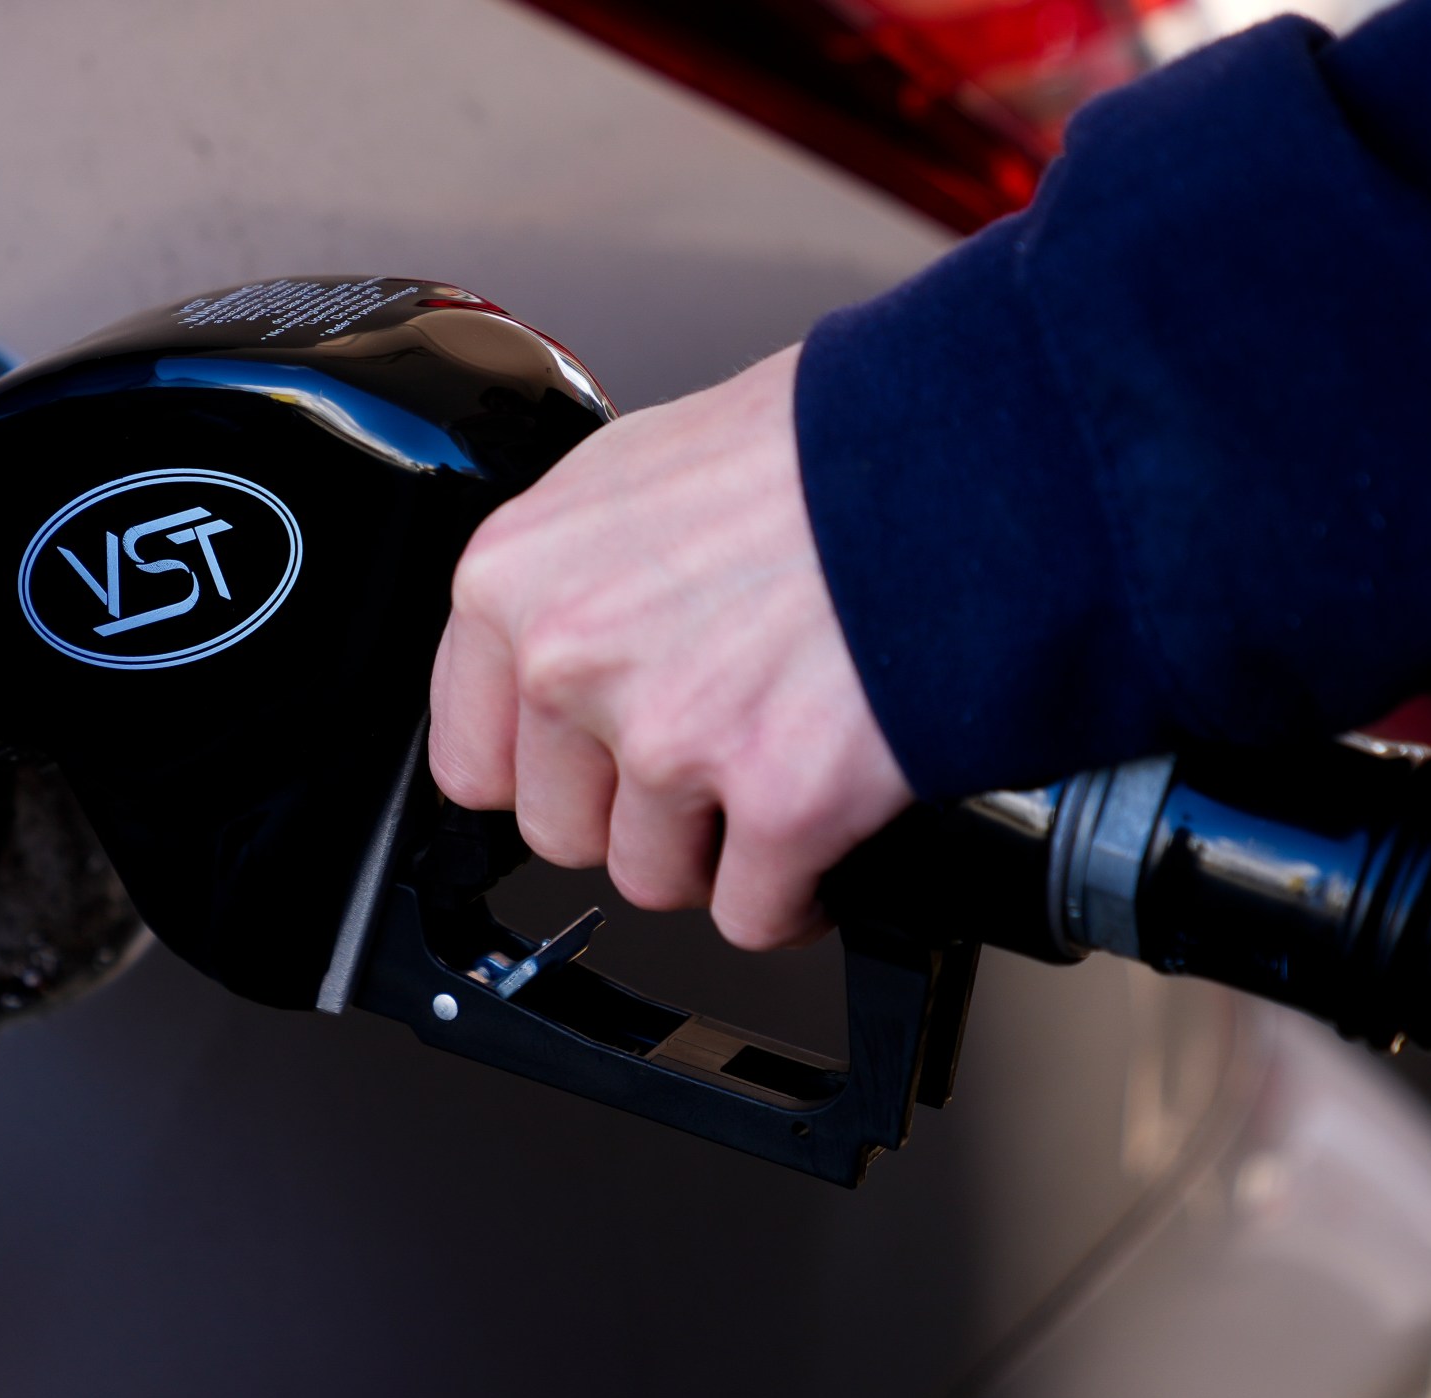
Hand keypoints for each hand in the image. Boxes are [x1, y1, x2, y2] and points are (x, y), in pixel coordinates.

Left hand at [429, 344, 910, 948]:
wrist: (957, 458)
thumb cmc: (816, 451)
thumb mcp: (637, 476)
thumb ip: (574, 581)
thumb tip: (553, 657)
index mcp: (515, 578)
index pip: (473, 759)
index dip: (551, 771)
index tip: (593, 770)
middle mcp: (573, 661)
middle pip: (564, 831)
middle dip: (636, 814)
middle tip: (708, 759)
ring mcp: (671, 738)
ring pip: (656, 877)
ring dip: (719, 850)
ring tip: (775, 774)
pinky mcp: (779, 800)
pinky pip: (756, 913)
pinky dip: (796, 893)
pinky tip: (823, 835)